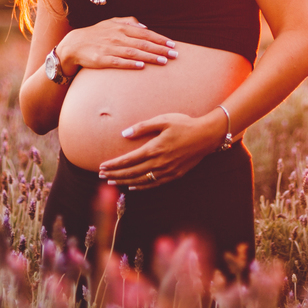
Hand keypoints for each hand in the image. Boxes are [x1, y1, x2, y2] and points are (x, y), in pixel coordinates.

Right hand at [59, 16, 177, 72]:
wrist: (74, 44)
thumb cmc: (96, 34)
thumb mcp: (111, 23)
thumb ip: (128, 22)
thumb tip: (144, 26)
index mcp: (121, 28)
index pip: (145, 33)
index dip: (159, 39)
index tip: (172, 44)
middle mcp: (117, 37)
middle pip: (143, 43)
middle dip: (160, 49)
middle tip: (174, 55)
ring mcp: (110, 48)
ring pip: (134, 53)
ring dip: (150, 57)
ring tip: (163, 61)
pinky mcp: (102, 60)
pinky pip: (119, 62)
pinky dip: (131, 64)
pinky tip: (141, 66)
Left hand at [97, 111, 224, 188]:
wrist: (206, 136)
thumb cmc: (184, 124)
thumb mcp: (163, 120)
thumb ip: (143, 127)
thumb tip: (124, 134)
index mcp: (154, 148)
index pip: (128, 160)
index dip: (114, 164)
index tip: (102, 166)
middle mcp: (159, 163)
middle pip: (132, 172)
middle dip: (115, 174)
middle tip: (102, 176)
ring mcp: (167, 171)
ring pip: (141, 180)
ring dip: (125, 181)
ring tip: (113, 181)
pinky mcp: (174, 175)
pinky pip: (154, 184)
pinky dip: (141, 186)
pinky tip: (133, 186)